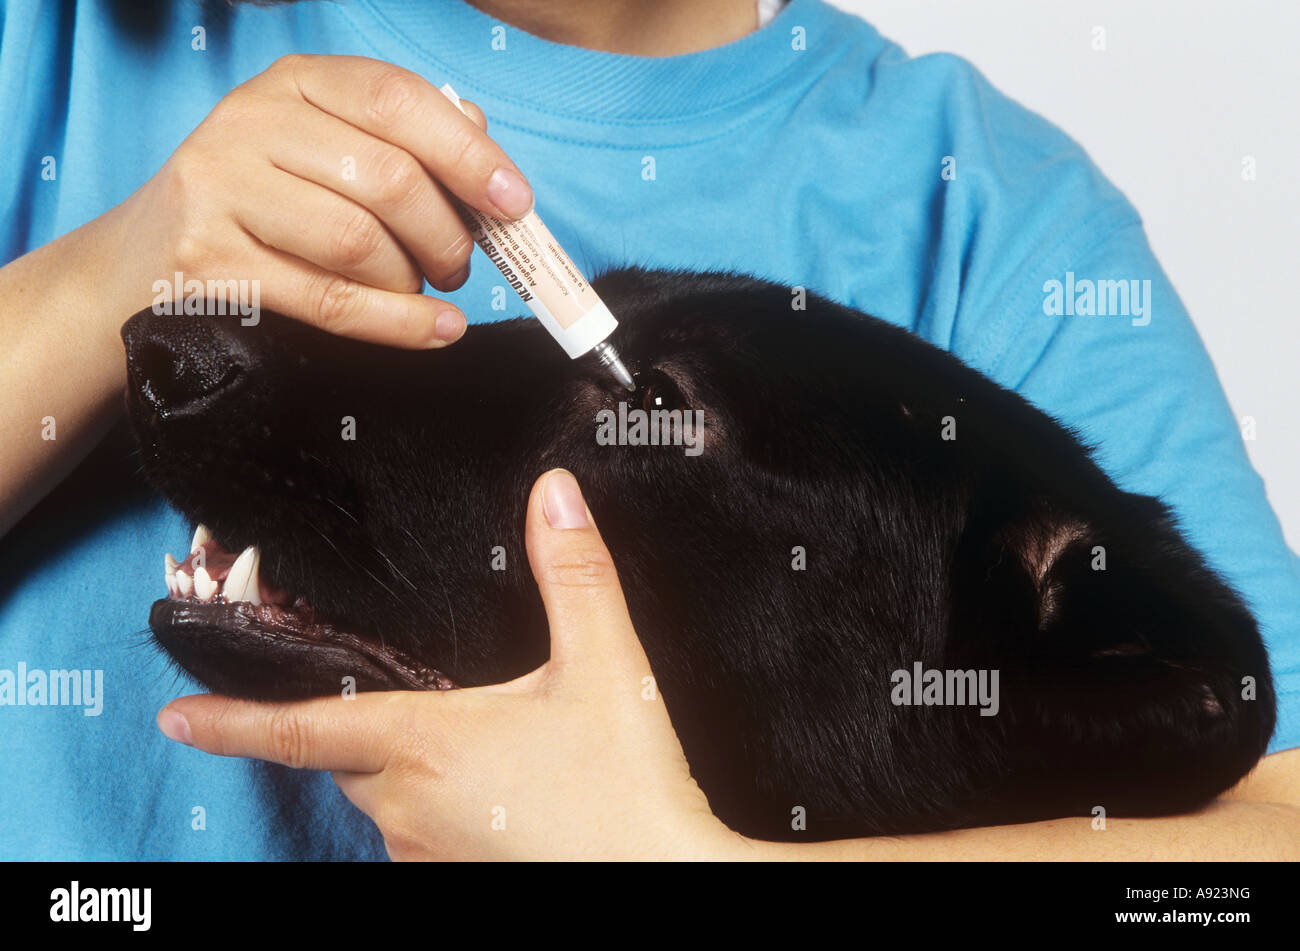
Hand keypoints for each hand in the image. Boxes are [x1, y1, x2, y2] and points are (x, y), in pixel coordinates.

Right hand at [113, 54, 533, 346]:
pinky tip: (434, 330)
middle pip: (389, 178)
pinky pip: (329, 301)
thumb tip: (482, 138)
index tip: (515, 202)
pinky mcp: (208, 264)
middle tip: (459, 266)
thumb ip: (396, 141)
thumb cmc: (258, 207)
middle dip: (448, 234)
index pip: (396, 100)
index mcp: (293, 83)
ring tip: (421, 289)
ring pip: (360, 241)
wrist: (139, 266)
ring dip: (413, 279)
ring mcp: (219, 190)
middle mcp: (249, 123)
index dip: (469, 154)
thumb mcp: (319, 152)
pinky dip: (398, 323)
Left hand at [157, 469, 748, 859]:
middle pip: (343, 756)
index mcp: (424, 744)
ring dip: (399, 766)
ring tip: (467, 739)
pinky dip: (432, 801)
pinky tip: (491, 785)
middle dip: (344, 726)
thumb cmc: (625, 789)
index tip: (175, 717)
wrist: (666, 880)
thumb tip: (555, 494)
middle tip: (366, 697)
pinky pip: (418, 832)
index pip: (302, 728)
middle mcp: (407, 806)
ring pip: (382, 797)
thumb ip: (574, 576)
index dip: (232, 720)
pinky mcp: (456, 876)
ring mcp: (427, 851)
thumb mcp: (604, 668)